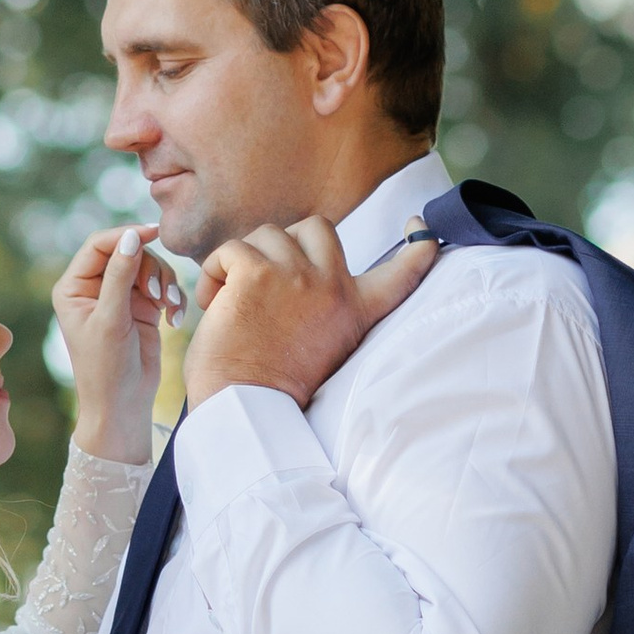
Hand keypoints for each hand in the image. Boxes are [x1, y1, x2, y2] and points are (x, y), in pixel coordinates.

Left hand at [51, 224, 180, 466]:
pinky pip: (163, 286)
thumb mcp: (111, 319)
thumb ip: (120, 275)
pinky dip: (173, 298)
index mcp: (73, 287)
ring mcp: (120, 297)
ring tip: (169, 308)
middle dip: (149, 268)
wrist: (124, 405)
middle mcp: (94, 288)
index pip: (99, 245)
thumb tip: (131, 236)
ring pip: (149, 267)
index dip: (126, 235)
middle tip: (157, 294)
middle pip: (129, 252)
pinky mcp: (143, 308)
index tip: (154, 232)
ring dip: (164, 283)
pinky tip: (176, 319)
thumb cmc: (107, 368)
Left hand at [183, 214, 435, 409]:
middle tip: (264, 282)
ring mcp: (296, 276)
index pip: (400, 275)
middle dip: (286, 244)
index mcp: (354, 311)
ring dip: (244, 259)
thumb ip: (325, 307)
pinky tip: (214, 302)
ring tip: (233, 299)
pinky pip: (231, 249)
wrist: (245, 408)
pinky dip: (216, 271)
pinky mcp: (257, 273)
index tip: (419, 225)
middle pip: (316, 227)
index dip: (416, 248)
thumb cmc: (271, 385)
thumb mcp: (322, 346)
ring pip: (268, 234)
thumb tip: (304, 266)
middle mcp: (333, 288)